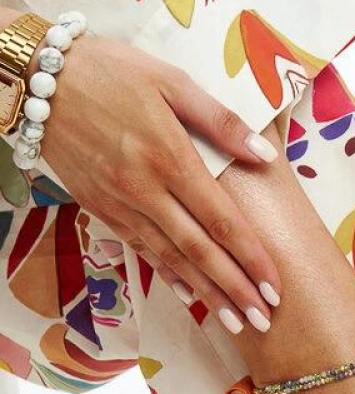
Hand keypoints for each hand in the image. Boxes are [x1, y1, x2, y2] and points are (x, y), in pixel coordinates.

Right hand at [40, 35, 281, 333]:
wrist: (40, 79)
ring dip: (205, 293)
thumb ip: (220, 121)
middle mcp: (144, 190)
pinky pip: (140, 249)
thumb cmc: (112, 72)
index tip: (275, 286)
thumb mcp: (171, 81)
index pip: (220, 220)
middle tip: (264, 321)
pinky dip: (167, 275)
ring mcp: (119, 203)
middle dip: (234, 289)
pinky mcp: (99, 208)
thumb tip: (263, 154)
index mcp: (169, 157)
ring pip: (170, 258)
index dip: (250, 257)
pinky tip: (188, 295)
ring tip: (235, 320)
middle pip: (198, 250)